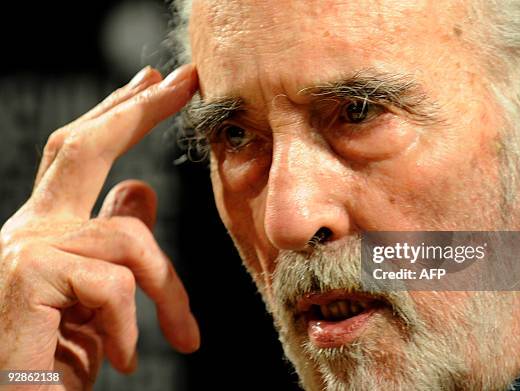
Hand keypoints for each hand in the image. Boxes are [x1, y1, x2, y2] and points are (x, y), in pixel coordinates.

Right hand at [0, 65, 199, 389]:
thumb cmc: (56, 362)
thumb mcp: (99, 297)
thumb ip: (116, 242)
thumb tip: (141, 188)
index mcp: (47, 230)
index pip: (80, 153)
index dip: (117, 112)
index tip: (153, 82)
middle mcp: (28, 230)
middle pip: (81, 147)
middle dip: (136, 107)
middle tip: (182, 79)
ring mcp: (22, 250)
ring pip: (129, 239)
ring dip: (169, 295)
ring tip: (179, 336)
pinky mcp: (25, 277)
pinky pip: (116, 285)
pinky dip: (131, 330)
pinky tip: (117, 360)